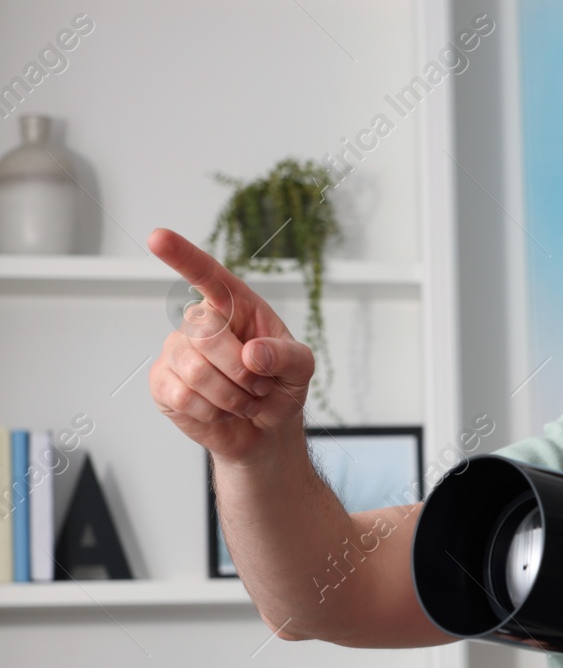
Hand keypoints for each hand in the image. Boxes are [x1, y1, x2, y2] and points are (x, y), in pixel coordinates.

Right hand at [147, 228, 313, 462]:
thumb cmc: (279, 387)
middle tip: (259, 387)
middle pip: (205, 333)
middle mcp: (199, 322)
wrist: (265, 431)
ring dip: (232, 397)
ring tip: (244, 401)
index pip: (208, 276)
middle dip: (242, 371)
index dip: (183, 256)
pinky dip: (214, 412)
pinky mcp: (163, 383)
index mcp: (234, 306)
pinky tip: (221, 411)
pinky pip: (184, 397)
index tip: (158, 237)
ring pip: (196, 371)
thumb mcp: (300, 369)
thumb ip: (287, 356)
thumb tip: (252, 352)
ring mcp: (176, 351)